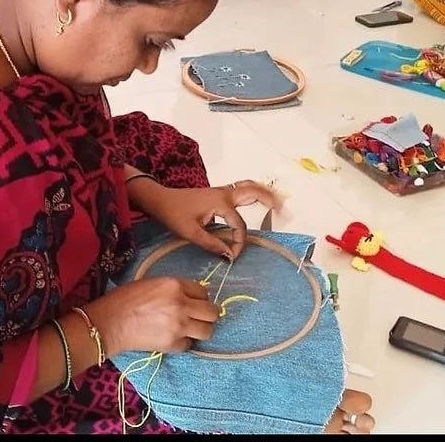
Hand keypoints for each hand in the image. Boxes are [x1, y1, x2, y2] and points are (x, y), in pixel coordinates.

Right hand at [88, 276, 218, 355]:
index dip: (199, 297)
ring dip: (200, 330)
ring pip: (207, 331)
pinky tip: (172, 337)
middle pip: (212, 312)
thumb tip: (189, 297)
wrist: (111, 322)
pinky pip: (189, 345)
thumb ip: (173, 288)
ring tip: (188, 329)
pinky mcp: (173, 344)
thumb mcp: (152, 283)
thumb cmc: (125, 298)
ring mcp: (179, 326)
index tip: (193, 302)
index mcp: (175, 285)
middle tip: (196, 316)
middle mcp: (181, 304)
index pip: (203, 291)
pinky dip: (184, 342)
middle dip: (206, 314)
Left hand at [151, 180, 281, 259]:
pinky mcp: (217, 193)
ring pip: (248, 187)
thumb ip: (212, 244)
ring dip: (263, 192)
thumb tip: (230, 255)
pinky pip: (241, 189)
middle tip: (284, 211)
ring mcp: (221, 191)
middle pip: (254, 192)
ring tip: (278, 202)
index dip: (239, 243)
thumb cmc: (174, 214)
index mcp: (220, 203)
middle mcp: (224, 193)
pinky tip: (258, 199)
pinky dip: (253, 192)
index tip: (233, 256)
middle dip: (271, 200)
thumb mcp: (191, 233)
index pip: (239, 225)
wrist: (160, 199)